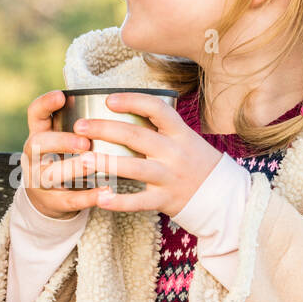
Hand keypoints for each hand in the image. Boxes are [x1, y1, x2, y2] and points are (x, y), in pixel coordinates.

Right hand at [20, 90, 103, 218]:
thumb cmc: (62, 160)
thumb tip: (116, 102)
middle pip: (38, 144)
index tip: (61, 96)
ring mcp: (40, 180)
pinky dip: (88, 197)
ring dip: (73, 168)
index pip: (34, 114)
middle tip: (84, 141)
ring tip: (93, 163)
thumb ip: (78, 125)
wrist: (47, 199)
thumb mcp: (61, 141)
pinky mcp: (53, 202)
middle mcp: (34, 157)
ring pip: (51, 174)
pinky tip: (106, 191)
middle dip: (61, 141)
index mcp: (39, 135)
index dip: (45, 104)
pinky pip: (69, 200)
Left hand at [75, 92, 222, 214]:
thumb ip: (160, 127)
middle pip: (136, 135)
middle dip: (105, 129)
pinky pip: (140, 201)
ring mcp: (170, 176)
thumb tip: (125, 109)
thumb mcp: (185, 138)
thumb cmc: (196, 162)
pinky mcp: (165, 199)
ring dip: (107, 162)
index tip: (108, 100)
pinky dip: (119, 201)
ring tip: (83, 160)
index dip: (131, 101)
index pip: (156, 109)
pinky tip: (100, 198)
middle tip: (80, 126)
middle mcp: (174, 152)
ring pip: (135, 167)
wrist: (222, 195)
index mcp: (179, 132)